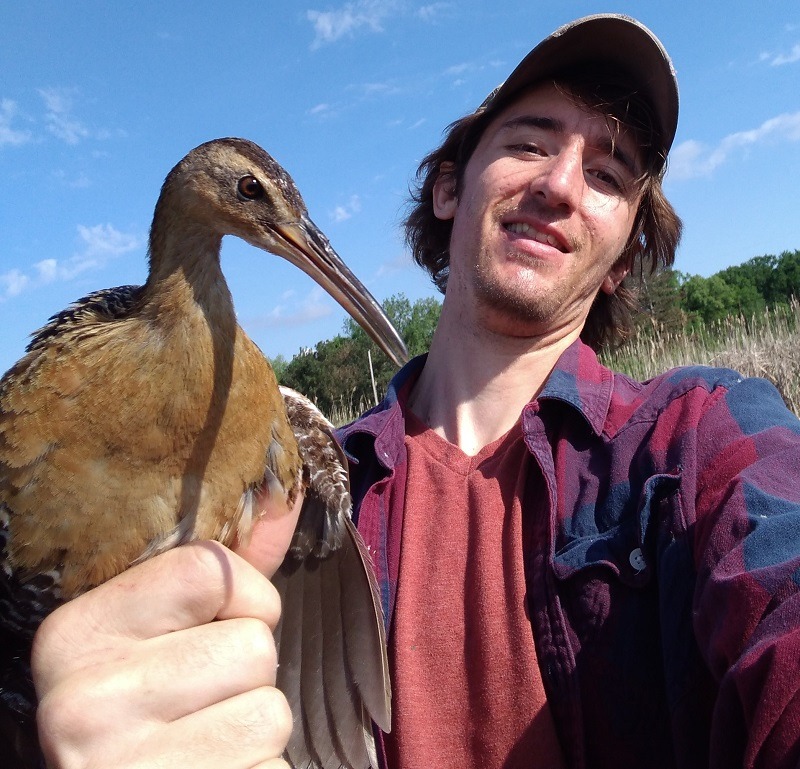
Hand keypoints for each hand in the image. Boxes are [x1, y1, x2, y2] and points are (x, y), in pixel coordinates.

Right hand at [31, 493, 302, 768]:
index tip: (217, 625)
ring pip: (270, 710)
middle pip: (253, 645)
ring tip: (206, 742)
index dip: (245, 597)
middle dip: (248, 674)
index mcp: (77, 635)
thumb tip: (286, 495)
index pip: (211, 570)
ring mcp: (124, 766)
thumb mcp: (159, 634)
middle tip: (201, 702)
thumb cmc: (150, 711)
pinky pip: (273, 766)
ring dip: (255, 727)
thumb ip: (223, 570)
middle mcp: (85, 702)